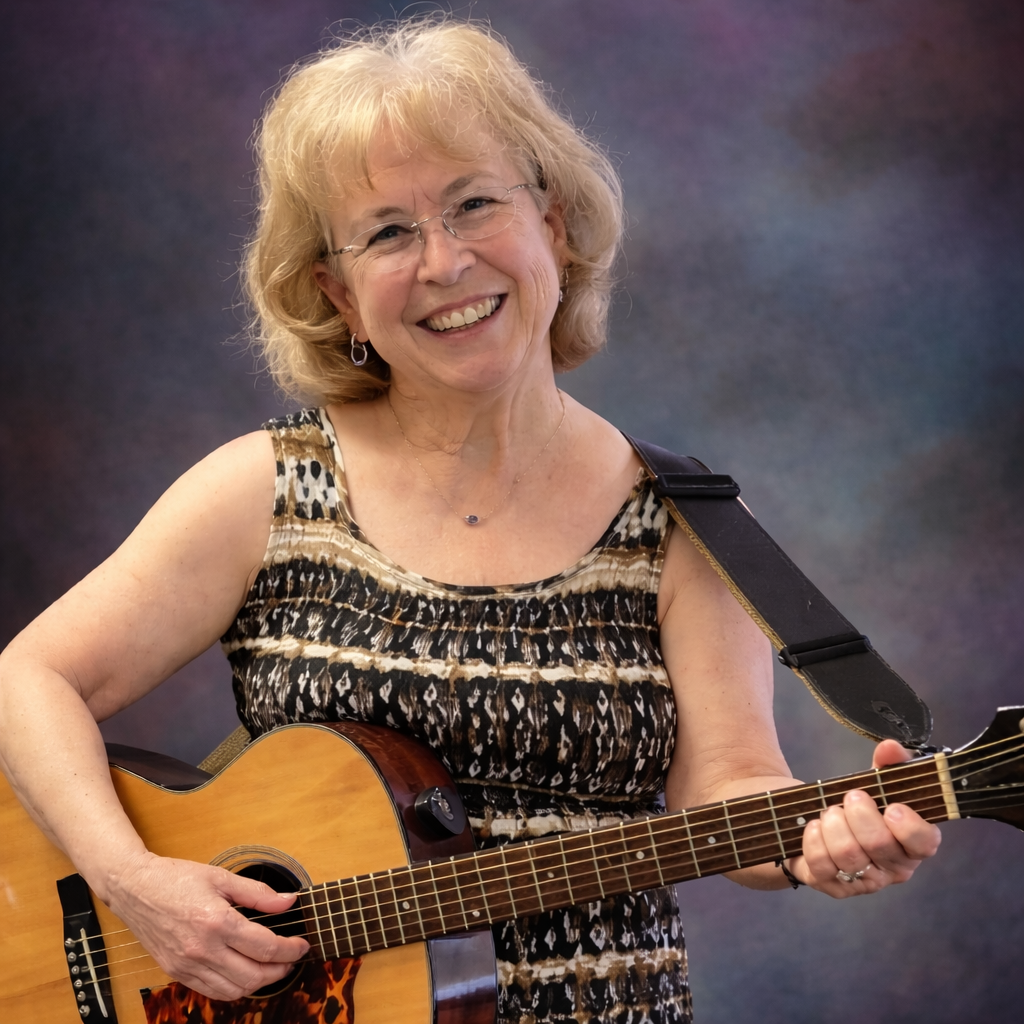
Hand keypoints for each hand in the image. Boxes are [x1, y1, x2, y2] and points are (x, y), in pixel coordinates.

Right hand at [105, 851, 309, 998]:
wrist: (134, 888)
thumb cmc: (176, 878)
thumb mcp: (222, 877)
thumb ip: (259, 893)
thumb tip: (289, 901)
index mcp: (217, 922)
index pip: (265, 947)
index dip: (290, 949)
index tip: (303, 944)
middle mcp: (202, 950)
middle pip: (253, 976)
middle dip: (280, 970)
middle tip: (291, 958)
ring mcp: (187, 965)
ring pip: (233, 990)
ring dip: (258, 984)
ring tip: (272, 968)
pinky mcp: (176, 972)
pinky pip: (211, 991)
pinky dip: (233, 988)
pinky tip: (244, 973)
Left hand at [784, 740, 941, 897]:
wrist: (809, 821)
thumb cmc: (854, 805)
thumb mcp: (873, 782)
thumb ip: (887, 764)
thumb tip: (890, 747)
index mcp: (911, 844)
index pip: (925, 844)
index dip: (911, 827)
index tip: (893, 807)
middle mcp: (891, 869)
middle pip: (880, 845)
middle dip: (861, 815)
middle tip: (851, 797)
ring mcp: (861, 881)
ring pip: (849, 855)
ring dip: (834, 824)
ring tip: (829, 811)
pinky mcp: (831, 885)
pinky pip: (822, 864)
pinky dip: (814, 838)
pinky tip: (814, 826)